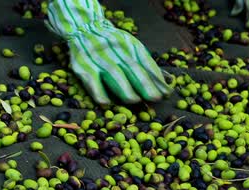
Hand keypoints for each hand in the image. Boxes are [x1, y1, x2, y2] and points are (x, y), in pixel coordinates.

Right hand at [46, 0, 171, 104]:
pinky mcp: (82, 66)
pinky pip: (91, 80)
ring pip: (113, 73)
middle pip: (131, 68)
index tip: (165, 92)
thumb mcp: (131, 45)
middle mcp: (115, 50)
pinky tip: (105, 103)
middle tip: (154, 98)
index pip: (145, 62)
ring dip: (124, 88)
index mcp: (130, 45)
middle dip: (144, 84)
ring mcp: (98, 58)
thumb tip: (166, 82)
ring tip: (134, 100)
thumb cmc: (113, 43)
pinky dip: (98, 91)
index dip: (155, 78)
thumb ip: (145, 62)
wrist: (85, 28)